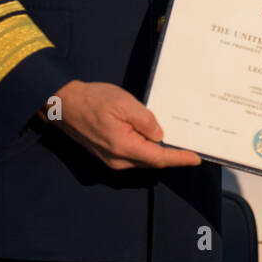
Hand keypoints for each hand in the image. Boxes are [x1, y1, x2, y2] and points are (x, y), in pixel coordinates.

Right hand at [40, 80, 200, 169]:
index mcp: (124, 147)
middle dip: (172, 156)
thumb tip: (160, 135)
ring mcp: (111, 160)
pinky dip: (146, 149)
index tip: (196, 159)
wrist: (64, 105)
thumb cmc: (93, 100)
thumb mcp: (124, 103)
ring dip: (159, 152)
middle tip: (192, 147)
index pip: (159, 158)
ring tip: (177, 142)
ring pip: (142, 159)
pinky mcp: (107, 155)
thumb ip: (145, 120)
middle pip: (152, 161)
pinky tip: (154, 139)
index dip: (179, 159)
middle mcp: (118, 160)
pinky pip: (133, 155)